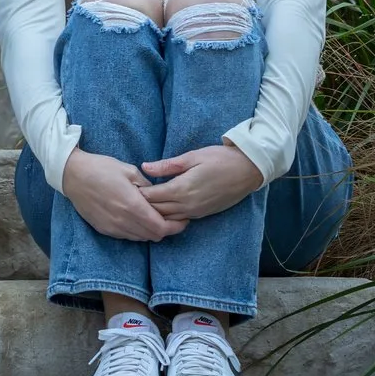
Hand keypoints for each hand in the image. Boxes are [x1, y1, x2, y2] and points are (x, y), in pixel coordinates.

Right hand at [62, 150, 186, 242]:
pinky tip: (137, 218)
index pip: (162, 227)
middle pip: (154, 236)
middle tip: (172, 218)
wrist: (73, 175)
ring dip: (151, 231)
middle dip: (167, 229)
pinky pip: (127, 236)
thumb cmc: (101, 168)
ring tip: (154, 217)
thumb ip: (148, 187)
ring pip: (141, 238)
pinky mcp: (104, 229)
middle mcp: (123, 221)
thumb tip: (160, 196)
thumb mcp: (130, 170)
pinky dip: (137, 231)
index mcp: (133, 205)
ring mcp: (113, 227)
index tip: (183, 219)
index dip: (176, 226)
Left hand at [140, 143, 265, 222]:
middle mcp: (187, 205)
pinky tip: (161, 210)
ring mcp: (195, 212)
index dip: (137, 193)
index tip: (126, 188)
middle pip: (156, 211)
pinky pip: (180, 219)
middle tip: (129, 199)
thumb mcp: (192, 156)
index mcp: (182, 189)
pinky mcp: (202, 214)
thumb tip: (144, 167)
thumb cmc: (220, 159)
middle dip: (142, 206)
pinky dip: (168, 216)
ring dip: (154, 213)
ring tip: (141, 206)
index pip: (151, 197)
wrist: (248, 171)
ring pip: (167, 218)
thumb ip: (167, 165)